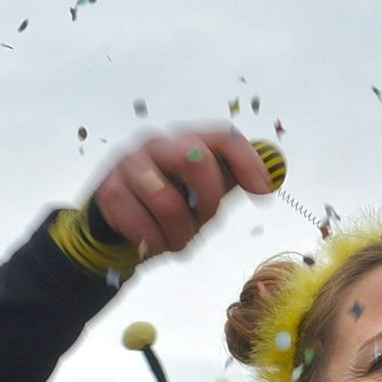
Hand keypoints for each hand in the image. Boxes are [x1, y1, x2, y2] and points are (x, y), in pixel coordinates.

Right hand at [88, 127, 273, 261]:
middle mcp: (157, 144)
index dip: (247, 162)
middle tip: (203, 222)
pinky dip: (154, 244)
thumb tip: (273, 173)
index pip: (224, 137)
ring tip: (176, 241)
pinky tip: (151, 243)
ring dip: (180, 234)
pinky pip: (142, 226)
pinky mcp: (109, 192)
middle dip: (208, 202)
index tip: (263, 193)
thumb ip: (230, 177)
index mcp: (186, 140)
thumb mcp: (200, 190)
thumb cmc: (166, 203)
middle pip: (195, 159)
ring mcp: (129, 165)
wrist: (113, 223)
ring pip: (168, 202)